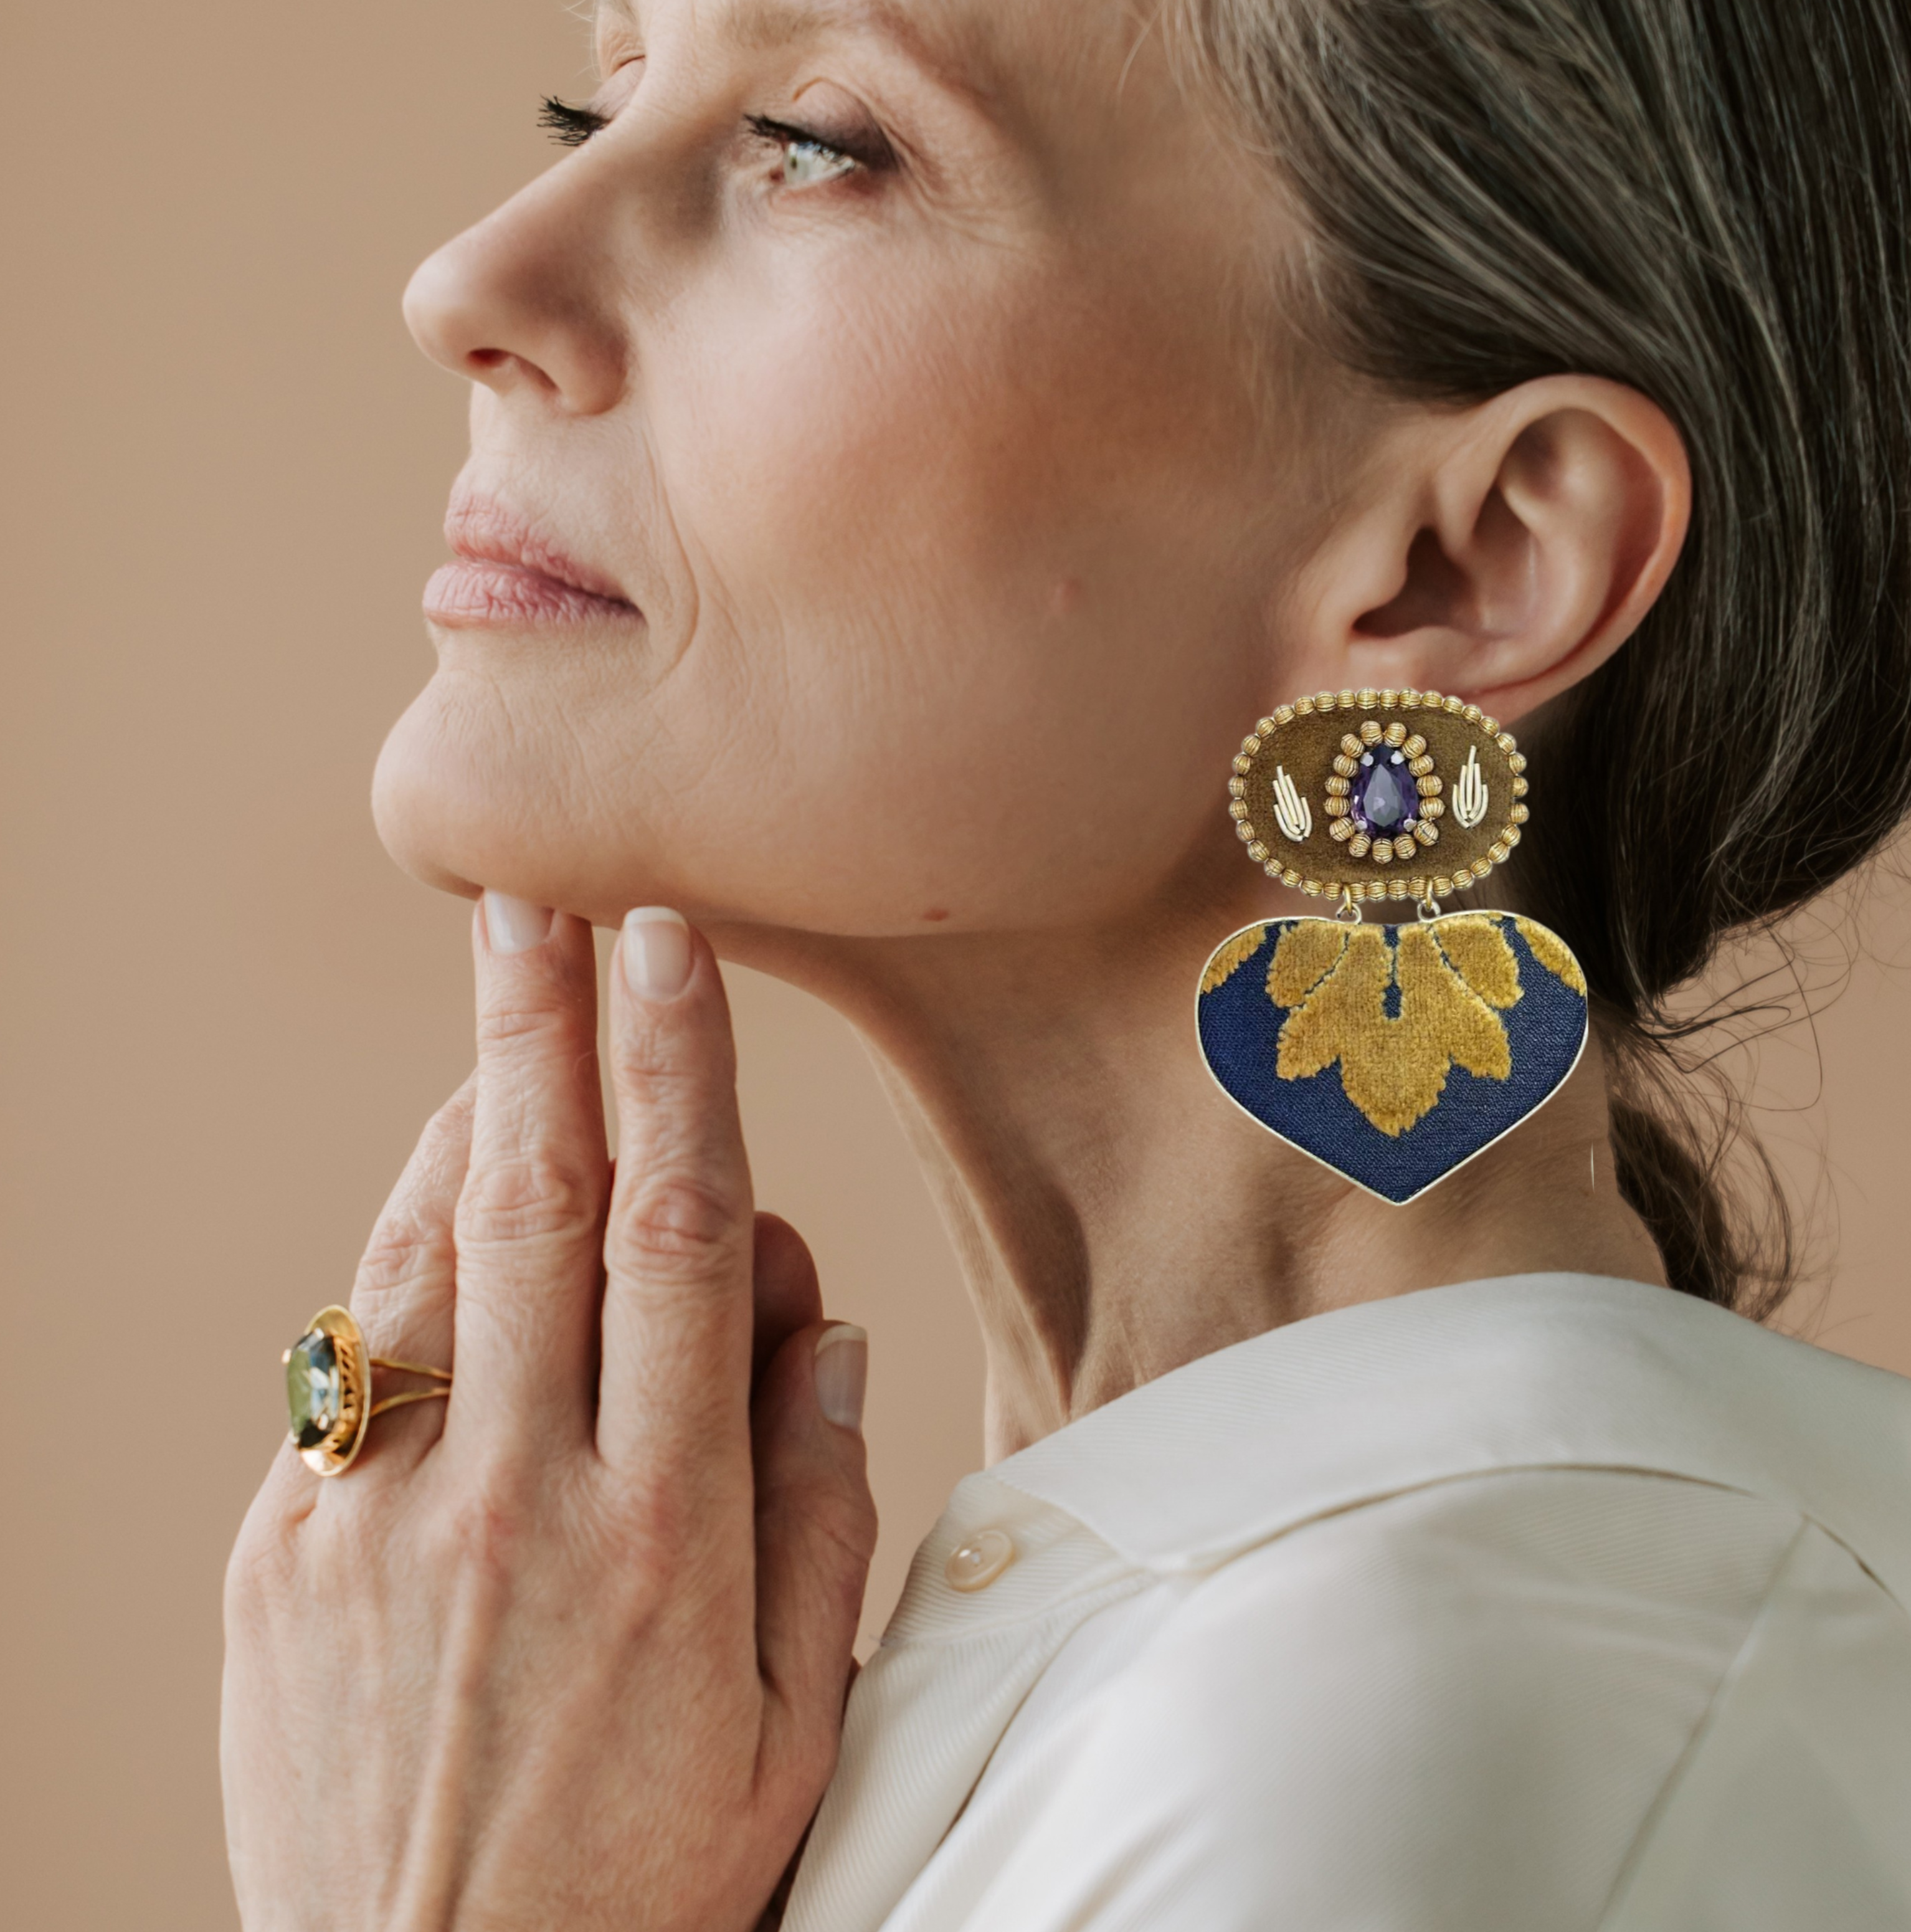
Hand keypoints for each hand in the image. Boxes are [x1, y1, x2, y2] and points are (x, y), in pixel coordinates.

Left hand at [222, 900, 875, 1931]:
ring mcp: (375, 1523)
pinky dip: (405, 1261)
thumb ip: (816, 1511)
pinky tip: (452, 1223)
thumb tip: (815, 1326)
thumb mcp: (790, 1725)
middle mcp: (514, 1502)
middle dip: (544, 1026)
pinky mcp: (274, 1557)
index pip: (679, 1237)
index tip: (669, 952)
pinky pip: (351, 1361)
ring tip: (508, 1028)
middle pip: (534, 1199)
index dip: (677, 1072)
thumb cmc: (642, 1877)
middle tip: (542, 896)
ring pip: (425, 1254)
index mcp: (664, 1533)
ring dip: (469, 1119)